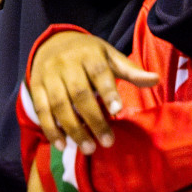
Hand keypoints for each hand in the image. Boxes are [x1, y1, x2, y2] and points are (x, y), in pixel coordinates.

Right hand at [27, 30, 157, 153]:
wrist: (53, 43)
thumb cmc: (88, 54)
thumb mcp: (110, 56)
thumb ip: (130, 70)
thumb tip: (156, 79)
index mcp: (89, 55)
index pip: (99, 73)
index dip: (107, 92)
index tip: (117, 110)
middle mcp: (66, 65)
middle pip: (79, 94)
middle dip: (93, 119)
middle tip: (107, 142)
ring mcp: (48, 77)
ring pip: (59, 105)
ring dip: (73, 129)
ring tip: (88, 148)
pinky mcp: (35, 88)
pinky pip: (41, 111)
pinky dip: (51, 129)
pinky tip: (62, 145)